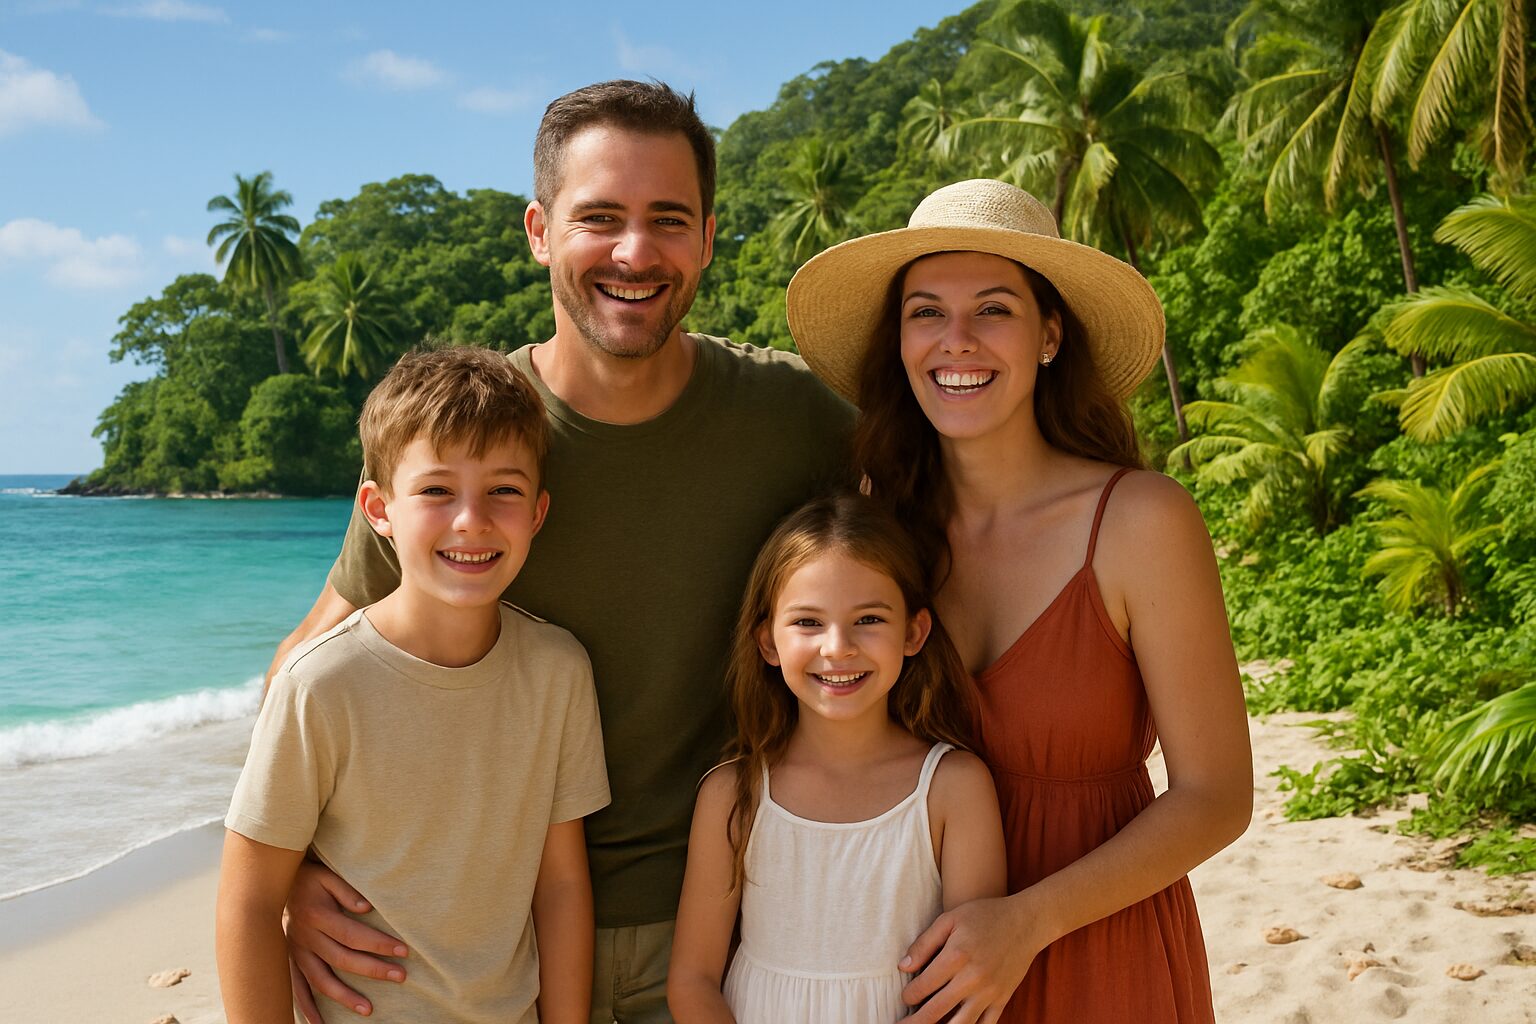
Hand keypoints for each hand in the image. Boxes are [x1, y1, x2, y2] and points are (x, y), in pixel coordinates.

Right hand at [285, 861, 408, 1019]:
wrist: (272, 886)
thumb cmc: (308, 879)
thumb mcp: (326, 875)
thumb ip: (347, 890)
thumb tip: (367, 908)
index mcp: (318, 917)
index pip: (354, 935)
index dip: (379, 944)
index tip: (403, 951)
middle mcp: (307, 938)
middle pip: (343, 960)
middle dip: (373, 970)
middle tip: (400, 977)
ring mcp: (296, 953)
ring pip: (321, 981)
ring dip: (344, 997)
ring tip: (368, 1010)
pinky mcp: (290, 961)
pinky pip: (296, 989)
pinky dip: (306, 1008)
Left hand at [899, 895, 1042, 1023]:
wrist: (1025, 922)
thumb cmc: (984, 916)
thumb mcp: (950, 919)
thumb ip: (924, 944)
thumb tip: (903, 967)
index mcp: (956, 957)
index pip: (923, 987)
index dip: (909, 996)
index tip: (905, 998)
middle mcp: (972, 979)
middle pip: (935, 1011)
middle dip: (914, 1022)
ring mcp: (989, 993)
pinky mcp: (1002, 1000)